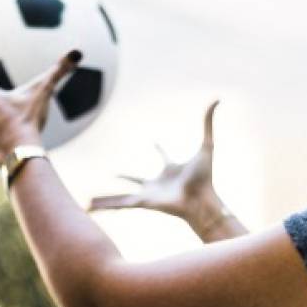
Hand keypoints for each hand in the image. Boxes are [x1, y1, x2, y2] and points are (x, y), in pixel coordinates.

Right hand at [88, 100, 219, 219]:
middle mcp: (157, 184)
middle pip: (135, 179)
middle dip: (124, 177)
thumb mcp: (207, 145)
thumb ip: (208, 122)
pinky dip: (104, 206)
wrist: (201, 199)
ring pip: (121, 196)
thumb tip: (217, 98)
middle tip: (114, 175)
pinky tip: (89, 207)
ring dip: (106, 198)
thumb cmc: (205, 178)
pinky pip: (118, 203)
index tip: (153, 142)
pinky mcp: (141, 203)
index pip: (163, 157)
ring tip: (90, 201)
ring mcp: (147, 195)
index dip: (160, 149)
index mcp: (171, 170)